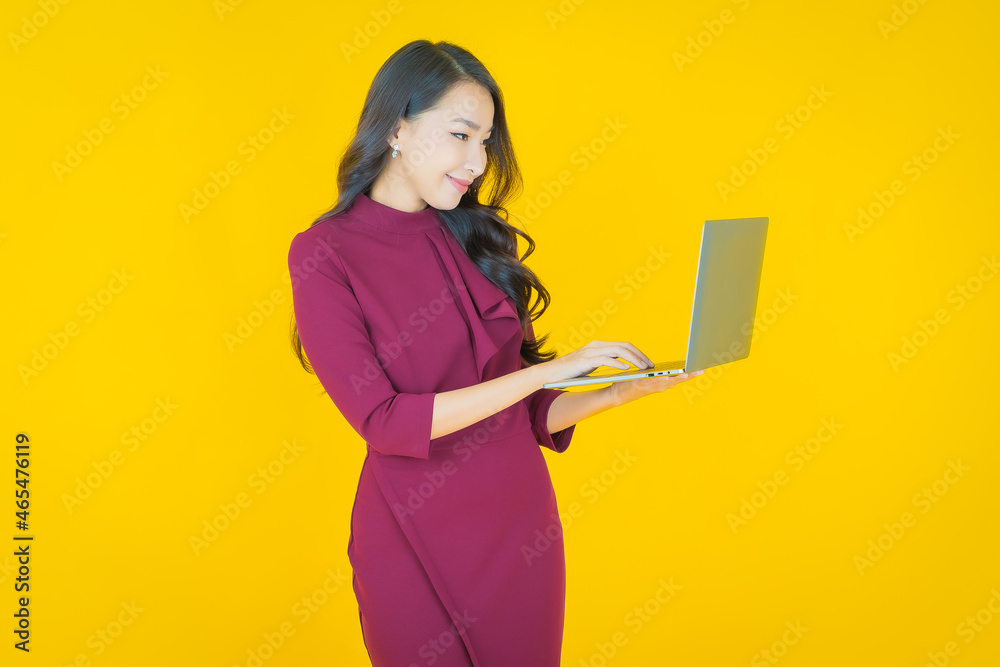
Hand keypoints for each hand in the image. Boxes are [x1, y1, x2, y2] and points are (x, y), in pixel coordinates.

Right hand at [535, 339, 654, 385]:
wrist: (551, 373)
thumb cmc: (572, 372)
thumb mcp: (591, 365)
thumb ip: (605, 363)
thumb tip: (624, 368)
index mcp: (599, 346)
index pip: (623, 345)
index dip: (637, 353)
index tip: (648, 362)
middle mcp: (597, 345)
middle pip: (624, 346)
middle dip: (640, 355)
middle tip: (651, 366)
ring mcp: (591, 351)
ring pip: (619, 350)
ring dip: (634, 359)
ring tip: (643, 368)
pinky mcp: (586, 360)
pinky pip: (607, 359)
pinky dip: (619, 363)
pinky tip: (628, 369)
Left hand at [605, 369, 705, 406]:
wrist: (614, 395)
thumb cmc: (628, 385)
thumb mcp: (643, 378)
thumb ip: (652, 374)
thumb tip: (659, 366)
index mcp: (658, 384)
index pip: (676, 378)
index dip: (688, 374)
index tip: (700, 369)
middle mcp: (656, 387)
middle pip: (675, 381)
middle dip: (688, 376)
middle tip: (700, 370)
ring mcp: (648, 387)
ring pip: (666, 383)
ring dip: (677, 378)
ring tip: (688, 373)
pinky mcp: (639, 386)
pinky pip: (652, 383)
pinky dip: (660, 380)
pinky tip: (667, 377)